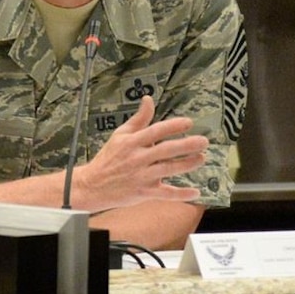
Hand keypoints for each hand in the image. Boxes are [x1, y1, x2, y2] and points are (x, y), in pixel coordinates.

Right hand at [73, 96, 206, 210]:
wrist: (91, 186)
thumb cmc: (108, 159)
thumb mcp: (120, 135)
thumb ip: (138, 119)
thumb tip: (149, 99)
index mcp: (132, 142)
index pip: (155, 131)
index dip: (173, 126)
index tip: (188, 123)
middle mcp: (137, 158)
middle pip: (165, 150)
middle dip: (186, 145)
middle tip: (203, 141)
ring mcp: (141, 176)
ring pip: (168, 170)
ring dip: (187, 164)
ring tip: (201, 158)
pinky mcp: (143, 193)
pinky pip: (165, 194)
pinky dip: (181, 194)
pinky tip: (196, 192)